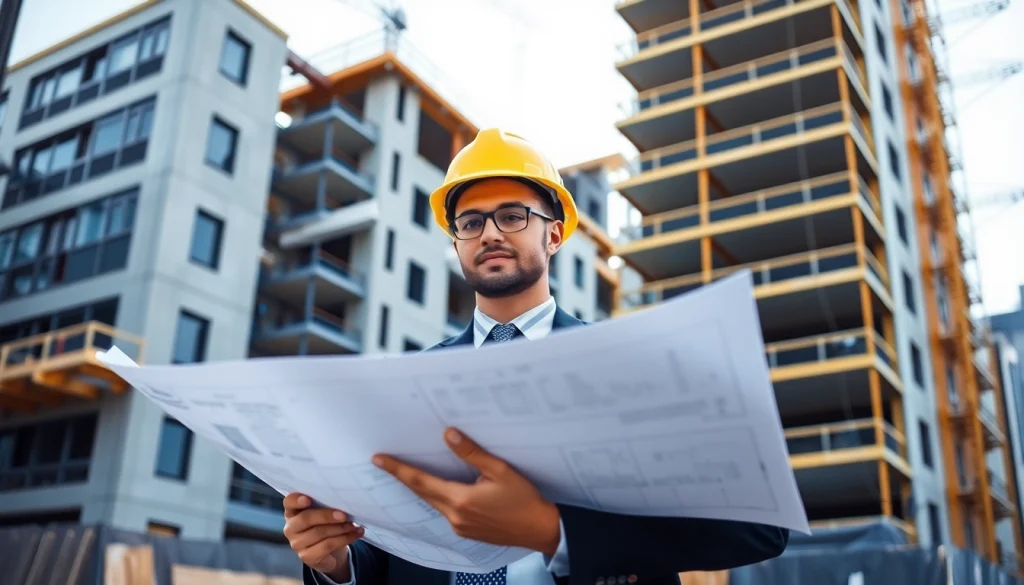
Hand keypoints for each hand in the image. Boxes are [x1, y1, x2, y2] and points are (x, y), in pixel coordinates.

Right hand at [283, 493, 364, 581]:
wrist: (329, 551)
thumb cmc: (325, 524)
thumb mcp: (323, 512)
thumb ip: (326, 504)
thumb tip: (343, 499)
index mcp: (293, 511)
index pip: (289, 503)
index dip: (296, 500)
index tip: (308, 499)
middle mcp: (291, 527)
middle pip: (306, 519)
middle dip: (327, 516)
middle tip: (344, 515)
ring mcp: (296, 544)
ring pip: (319, 533)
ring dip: (340, 528)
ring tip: (354, 525)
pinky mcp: (306, 557)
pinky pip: (327, 546)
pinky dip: (344, 538)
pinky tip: (356, 534)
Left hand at [373, 427, 560, 555]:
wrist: (539, 529)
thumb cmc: (524, 499)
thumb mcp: (500, 470)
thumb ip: (472, 453)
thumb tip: (448, 435)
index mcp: (460, 499)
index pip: (420, 481)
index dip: (398, 469)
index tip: (379, 459)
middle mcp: (455, 516)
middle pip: (421, 492)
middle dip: (403, 476)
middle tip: (384, 462)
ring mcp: (459, 527)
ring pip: (432, 502)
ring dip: (421, 486)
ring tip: (409, 471)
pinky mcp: (465, 532)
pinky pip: (445, 511)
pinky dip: (437, 497)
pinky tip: (440, 488)